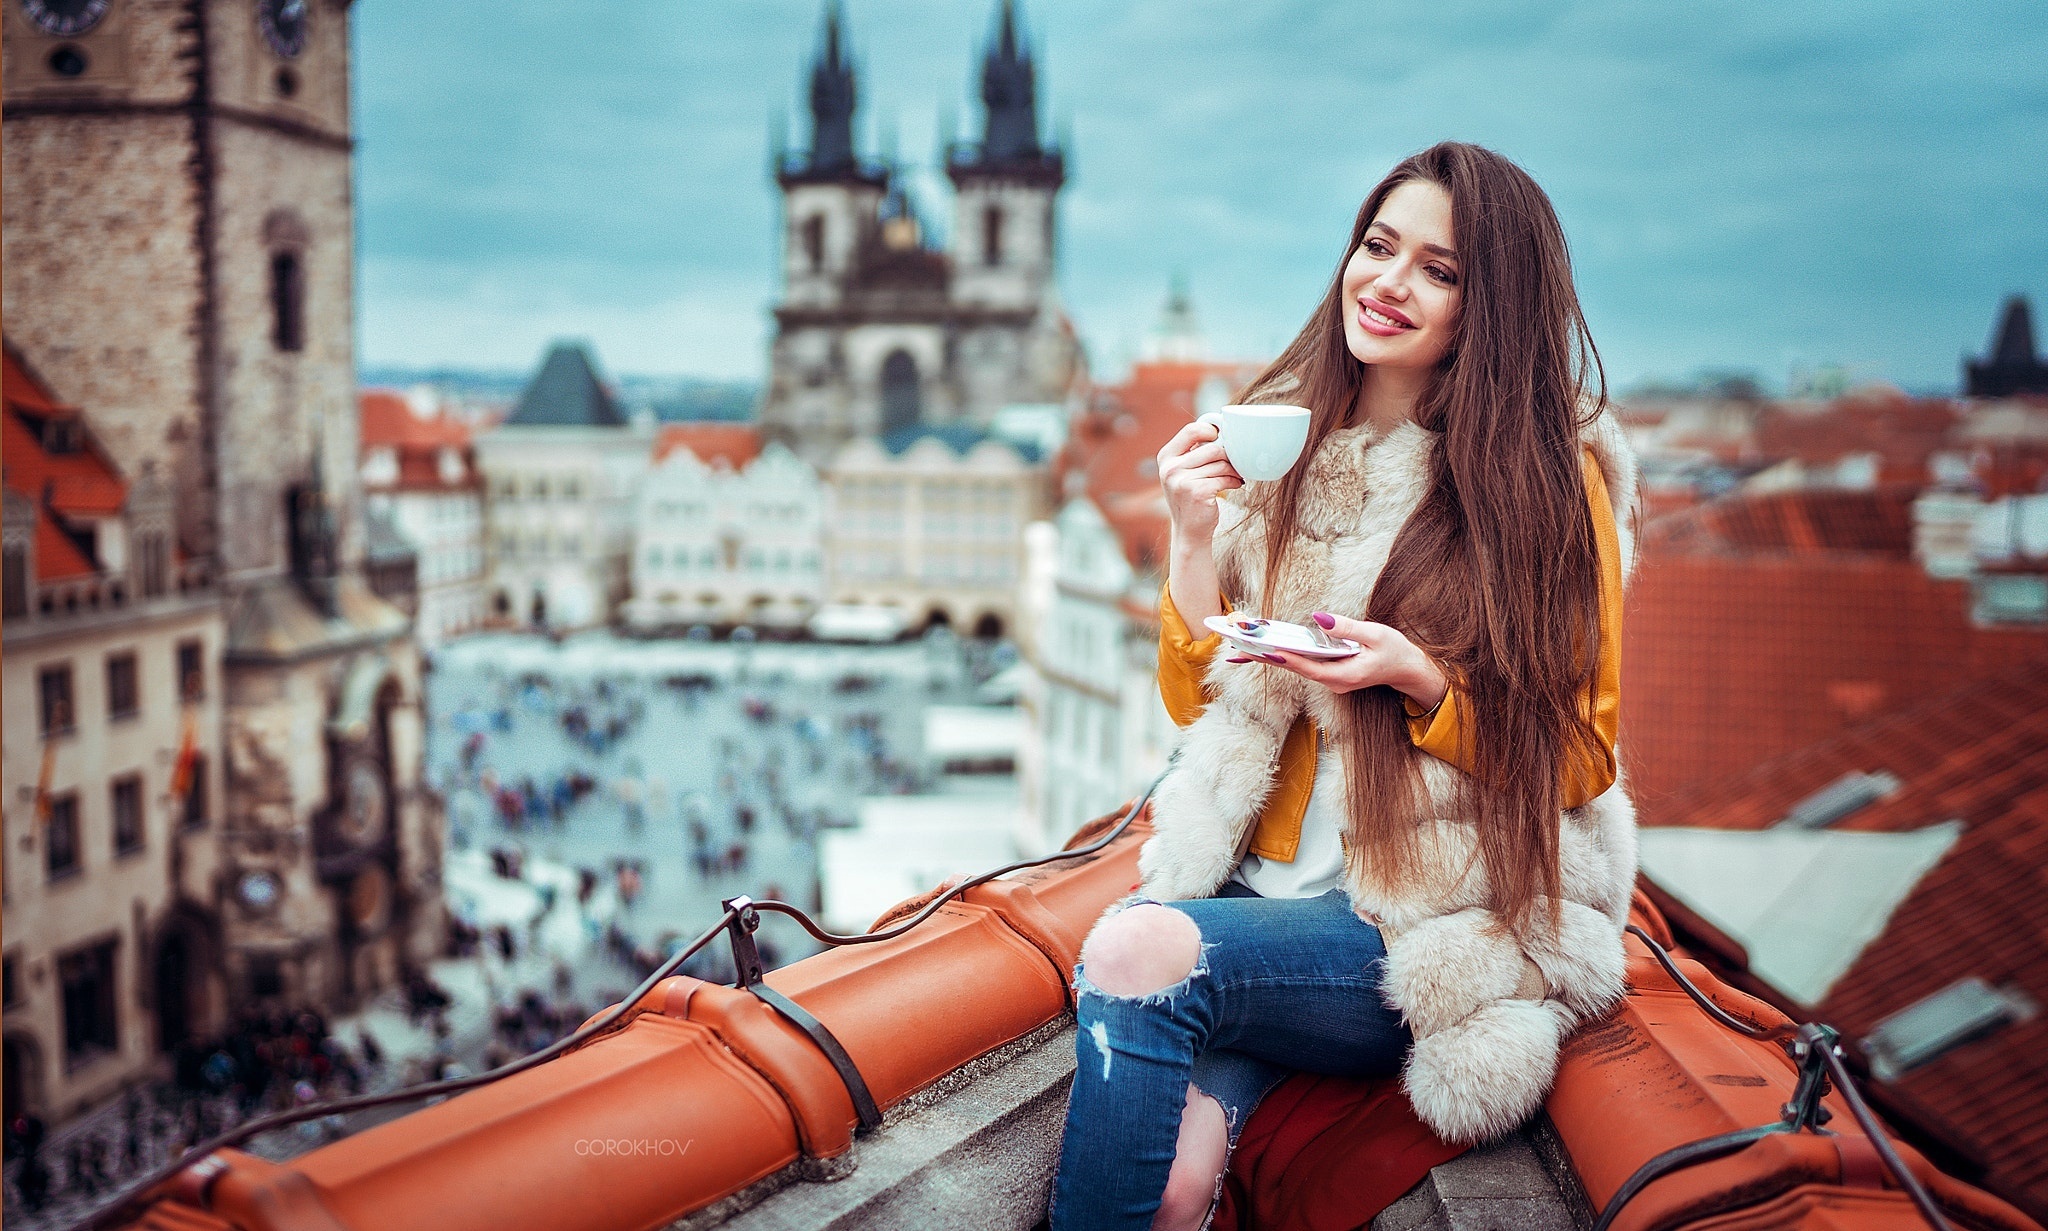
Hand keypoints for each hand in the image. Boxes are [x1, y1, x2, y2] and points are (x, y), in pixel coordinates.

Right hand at [1158, 419, 1243, 544]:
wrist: (1189, 531)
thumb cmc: (1191, 498)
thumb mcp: (1184, 472)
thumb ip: (1195, 452)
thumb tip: (1222, 431)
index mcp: (1166, 457)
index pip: (1191, 430)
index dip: (1210, 431)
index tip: (1220, 440)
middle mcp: (1170, 468)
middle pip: (1212, 448)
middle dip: (1228, 457)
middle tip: (1233, 464)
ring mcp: (1182, 481)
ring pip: (1221, 464)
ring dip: (1233, 471)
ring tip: (1234, 477)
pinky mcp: (1197, 492)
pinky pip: (1224, 478)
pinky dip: (1234, 481)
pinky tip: (1234, 486)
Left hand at [1223, 612, 1449, 709]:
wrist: (1407, 670)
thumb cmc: (1395, 651)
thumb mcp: (1376, 634)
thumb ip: (1347, 628)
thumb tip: (1318, 618)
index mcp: (1344, 675)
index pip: (1307, 667)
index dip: (1285, 658)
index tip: (1263, 650)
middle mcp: (1332, 682)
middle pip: (1292, 668)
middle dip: (1264, 657)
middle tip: (1235, 648)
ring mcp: (1329, 680)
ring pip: (1294, 667)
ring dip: (1269, 656)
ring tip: (1240, 646)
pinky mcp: (1328, 673)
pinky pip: (1301, 664)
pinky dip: (1283, 655)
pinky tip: (1263, 647)